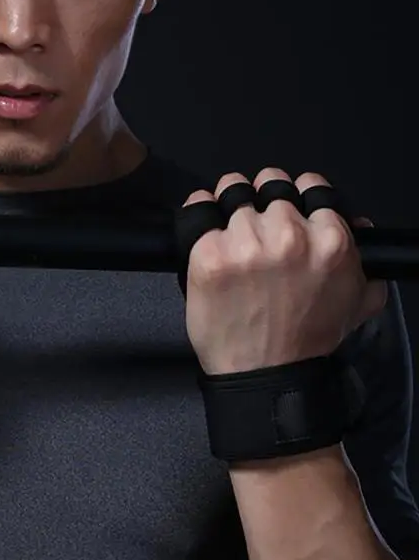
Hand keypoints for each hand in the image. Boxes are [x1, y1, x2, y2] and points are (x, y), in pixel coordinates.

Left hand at [181, 167, 387, 375]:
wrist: (266, 374)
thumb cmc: (306, 342)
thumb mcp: (358, 300)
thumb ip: (364, 257)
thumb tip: (355, 221)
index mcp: (329, 239)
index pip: (308, 186)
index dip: (293, 198)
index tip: (280, 211)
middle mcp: (289, 235)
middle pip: (268, 186)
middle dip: (260, 203)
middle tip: (252, 227)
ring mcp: (246, 243)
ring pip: (232, 194)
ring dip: (227, 211)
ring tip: (226, 235)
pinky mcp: (209, 255)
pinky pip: (197, 211)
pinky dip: (196, 219)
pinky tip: (200, 235)